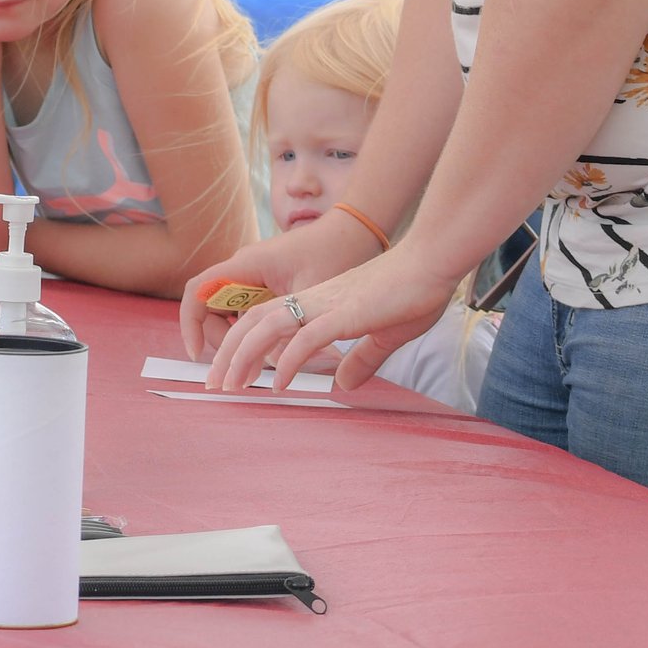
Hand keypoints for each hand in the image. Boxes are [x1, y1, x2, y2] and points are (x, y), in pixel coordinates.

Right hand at [178, 214, 385, 360]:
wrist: (354, 232)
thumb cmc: (334, 254)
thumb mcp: (310, 296)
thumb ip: (289, 329)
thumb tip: (279, 367)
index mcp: (245, 265)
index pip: (198, 292)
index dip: (191, 324)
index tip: (197, 354)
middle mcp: (243, 269)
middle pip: (211, 309)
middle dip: (219, 341)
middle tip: (242, 370)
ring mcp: (253, 276)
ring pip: (228, 313)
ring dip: (236, 339)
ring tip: (257, 369)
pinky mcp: (266, 283)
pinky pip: (247, 310)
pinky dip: (252, 332)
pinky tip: (273, 353)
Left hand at [207, 241, 463, 394]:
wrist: (433, 261)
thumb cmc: (414, 292)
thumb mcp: (383, 334)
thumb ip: (361, 359)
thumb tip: (343, 384)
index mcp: (319, 304)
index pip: (266, 321)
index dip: (242, 345)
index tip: (231, 374)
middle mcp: (314, 301)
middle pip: (254, 322)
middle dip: (228, 354)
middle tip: (214, 386)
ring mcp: (327, 305)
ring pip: (268, 327)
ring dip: (244, 356)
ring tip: (231, 386)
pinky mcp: (346, 314)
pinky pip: (306, 337)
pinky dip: (288, 360)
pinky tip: (279, 383)